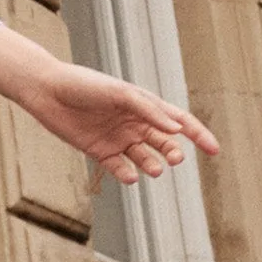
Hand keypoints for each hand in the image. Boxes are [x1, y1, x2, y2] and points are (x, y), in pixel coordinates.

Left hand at [0, 25, 219, 185]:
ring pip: (145, 157)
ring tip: (155, 169)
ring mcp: (118, 138)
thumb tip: (177, 129)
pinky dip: (127, 174)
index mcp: (144, 105)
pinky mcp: (100, 152)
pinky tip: (130, 176)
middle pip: (165, 142)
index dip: (199, 135)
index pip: (179, 121)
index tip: (214, 150)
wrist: (47, 91)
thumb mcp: (120, 93)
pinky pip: (120, 168)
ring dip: (153, 165)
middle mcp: (135, 123)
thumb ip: (148, 110)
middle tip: (175, 159)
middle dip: (174, 152)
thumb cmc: (85, 85)